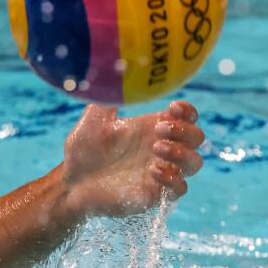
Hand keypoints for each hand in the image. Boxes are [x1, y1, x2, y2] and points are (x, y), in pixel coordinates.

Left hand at [61, 100, 204, 218]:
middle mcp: (161, 150)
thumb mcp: (93, 121)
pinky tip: (152, 170)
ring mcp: (160, 173)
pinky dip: (173, 179)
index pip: (187, 117)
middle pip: (197, 138)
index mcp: (152, 129)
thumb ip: (108, 99)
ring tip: (157, 148)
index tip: (173, 106)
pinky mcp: (154, 195)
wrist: (70, 183)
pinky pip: (180, 189)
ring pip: (195, 163)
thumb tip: (117, 73)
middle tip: (159, 129)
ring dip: (182, 153)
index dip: (188, 111)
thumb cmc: (82, 152)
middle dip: (185, 131)